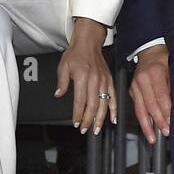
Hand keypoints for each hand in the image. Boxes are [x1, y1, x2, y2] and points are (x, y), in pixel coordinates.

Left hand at [56, 18, 113, 134]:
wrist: (88, 43)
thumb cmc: (75, 54)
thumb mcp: (63, 66)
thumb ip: (61, 82)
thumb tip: (59, 94)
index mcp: (82, 77)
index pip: (80, 101)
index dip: (78, 114)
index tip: (76, 123)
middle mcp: (94, 80)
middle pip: (92, 105)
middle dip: (89, 120)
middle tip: (85, 130)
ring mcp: (104, 81)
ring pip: (104, 104)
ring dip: (100, 118)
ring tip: (96, 129)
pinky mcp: (109, 80)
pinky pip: (113, 97)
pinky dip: (114, 109)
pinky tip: (113, 119)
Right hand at [130, 43, 171, 143]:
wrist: (149, 51)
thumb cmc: (164, 59)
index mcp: (154, 73)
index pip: (161, 96)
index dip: (166, 111)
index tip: (172, 122)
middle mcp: (142, 80)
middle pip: (150, 104)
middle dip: (158, 121)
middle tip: (166, 132)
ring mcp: (135, 85)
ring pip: (140, 109)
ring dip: (147, 125)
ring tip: (153, 138)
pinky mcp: (132, 90)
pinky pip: (137, 107)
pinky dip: (142, 119)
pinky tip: (147, 128)